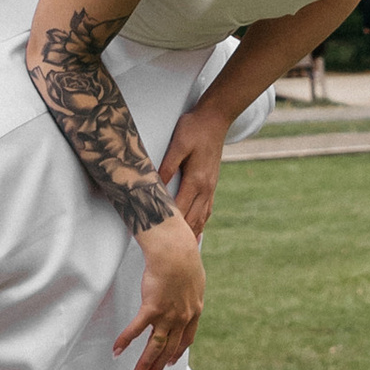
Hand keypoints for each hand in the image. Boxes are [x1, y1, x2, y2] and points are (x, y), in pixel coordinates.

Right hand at [113, 209, 204, 369]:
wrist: (175, 250)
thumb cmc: (184, 257)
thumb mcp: (194, 277)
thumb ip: (190, 289)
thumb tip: (189, 287)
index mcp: (194, 311)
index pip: (186, 339)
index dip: (177, 353)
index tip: (171, 362)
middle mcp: (182, 317)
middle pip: (170, 349)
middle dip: (159, 367)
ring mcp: (167, 315)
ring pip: (156, 346)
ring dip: (146, 363)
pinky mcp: (151, 307)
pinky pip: (136, 329)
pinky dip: (126, 341)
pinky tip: (117, 351)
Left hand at [157, 98, 231, 237]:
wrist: (216, 118)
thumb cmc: (194, 128)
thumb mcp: (178, 143)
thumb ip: (167, 165)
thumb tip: (156, 185)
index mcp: (196, 181)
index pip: (178, 211)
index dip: (165, 225)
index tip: (153, 237)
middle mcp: (205, 189)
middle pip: (191, 221)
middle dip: (178, 237)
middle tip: (163, 251)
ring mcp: (211, 188)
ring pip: (201, 219)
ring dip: (190, 235)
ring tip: (179, 251)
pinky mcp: (212, 185)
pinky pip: (207, 211)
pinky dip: (200, 224)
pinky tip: (195, 232)